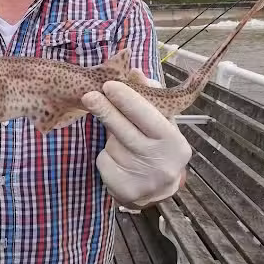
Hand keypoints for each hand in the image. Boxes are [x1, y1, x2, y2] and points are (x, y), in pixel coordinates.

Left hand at [81, 69, 190, 207]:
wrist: (158, 189)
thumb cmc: (158, 146)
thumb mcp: (162, 122)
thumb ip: (149, 97)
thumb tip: (135, 73)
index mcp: (174, 142)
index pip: (148, 117)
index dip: (128, 100)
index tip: (109, 85)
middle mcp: (161, 162)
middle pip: (125, 131)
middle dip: (106, 110)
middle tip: (89, 96)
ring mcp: (143, 179)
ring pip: (112, 146)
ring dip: (110, 138)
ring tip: (123, 142)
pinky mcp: (125, 190)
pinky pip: (104, 162)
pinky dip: (106, 157)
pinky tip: (118, 160)